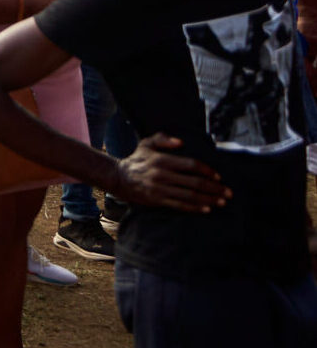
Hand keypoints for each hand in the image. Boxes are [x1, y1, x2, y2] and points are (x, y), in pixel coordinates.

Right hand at [112, 133, 229, 212]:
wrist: (118, 178)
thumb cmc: (137, 159)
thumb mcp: (146, 144)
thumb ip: (163, 139)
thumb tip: (181, 142)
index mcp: (161, 160)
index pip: (190, 165)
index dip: (207, 170)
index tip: (219, 176)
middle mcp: (161, 175)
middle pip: (194, 182)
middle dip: (214, 188)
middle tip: (228, 192)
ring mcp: (159, 189)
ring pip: (189, 195)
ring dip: (208, 199)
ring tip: (221, 202)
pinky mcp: (157, 200)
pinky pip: (179, 206)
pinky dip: (194, 208)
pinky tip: (206, 209)